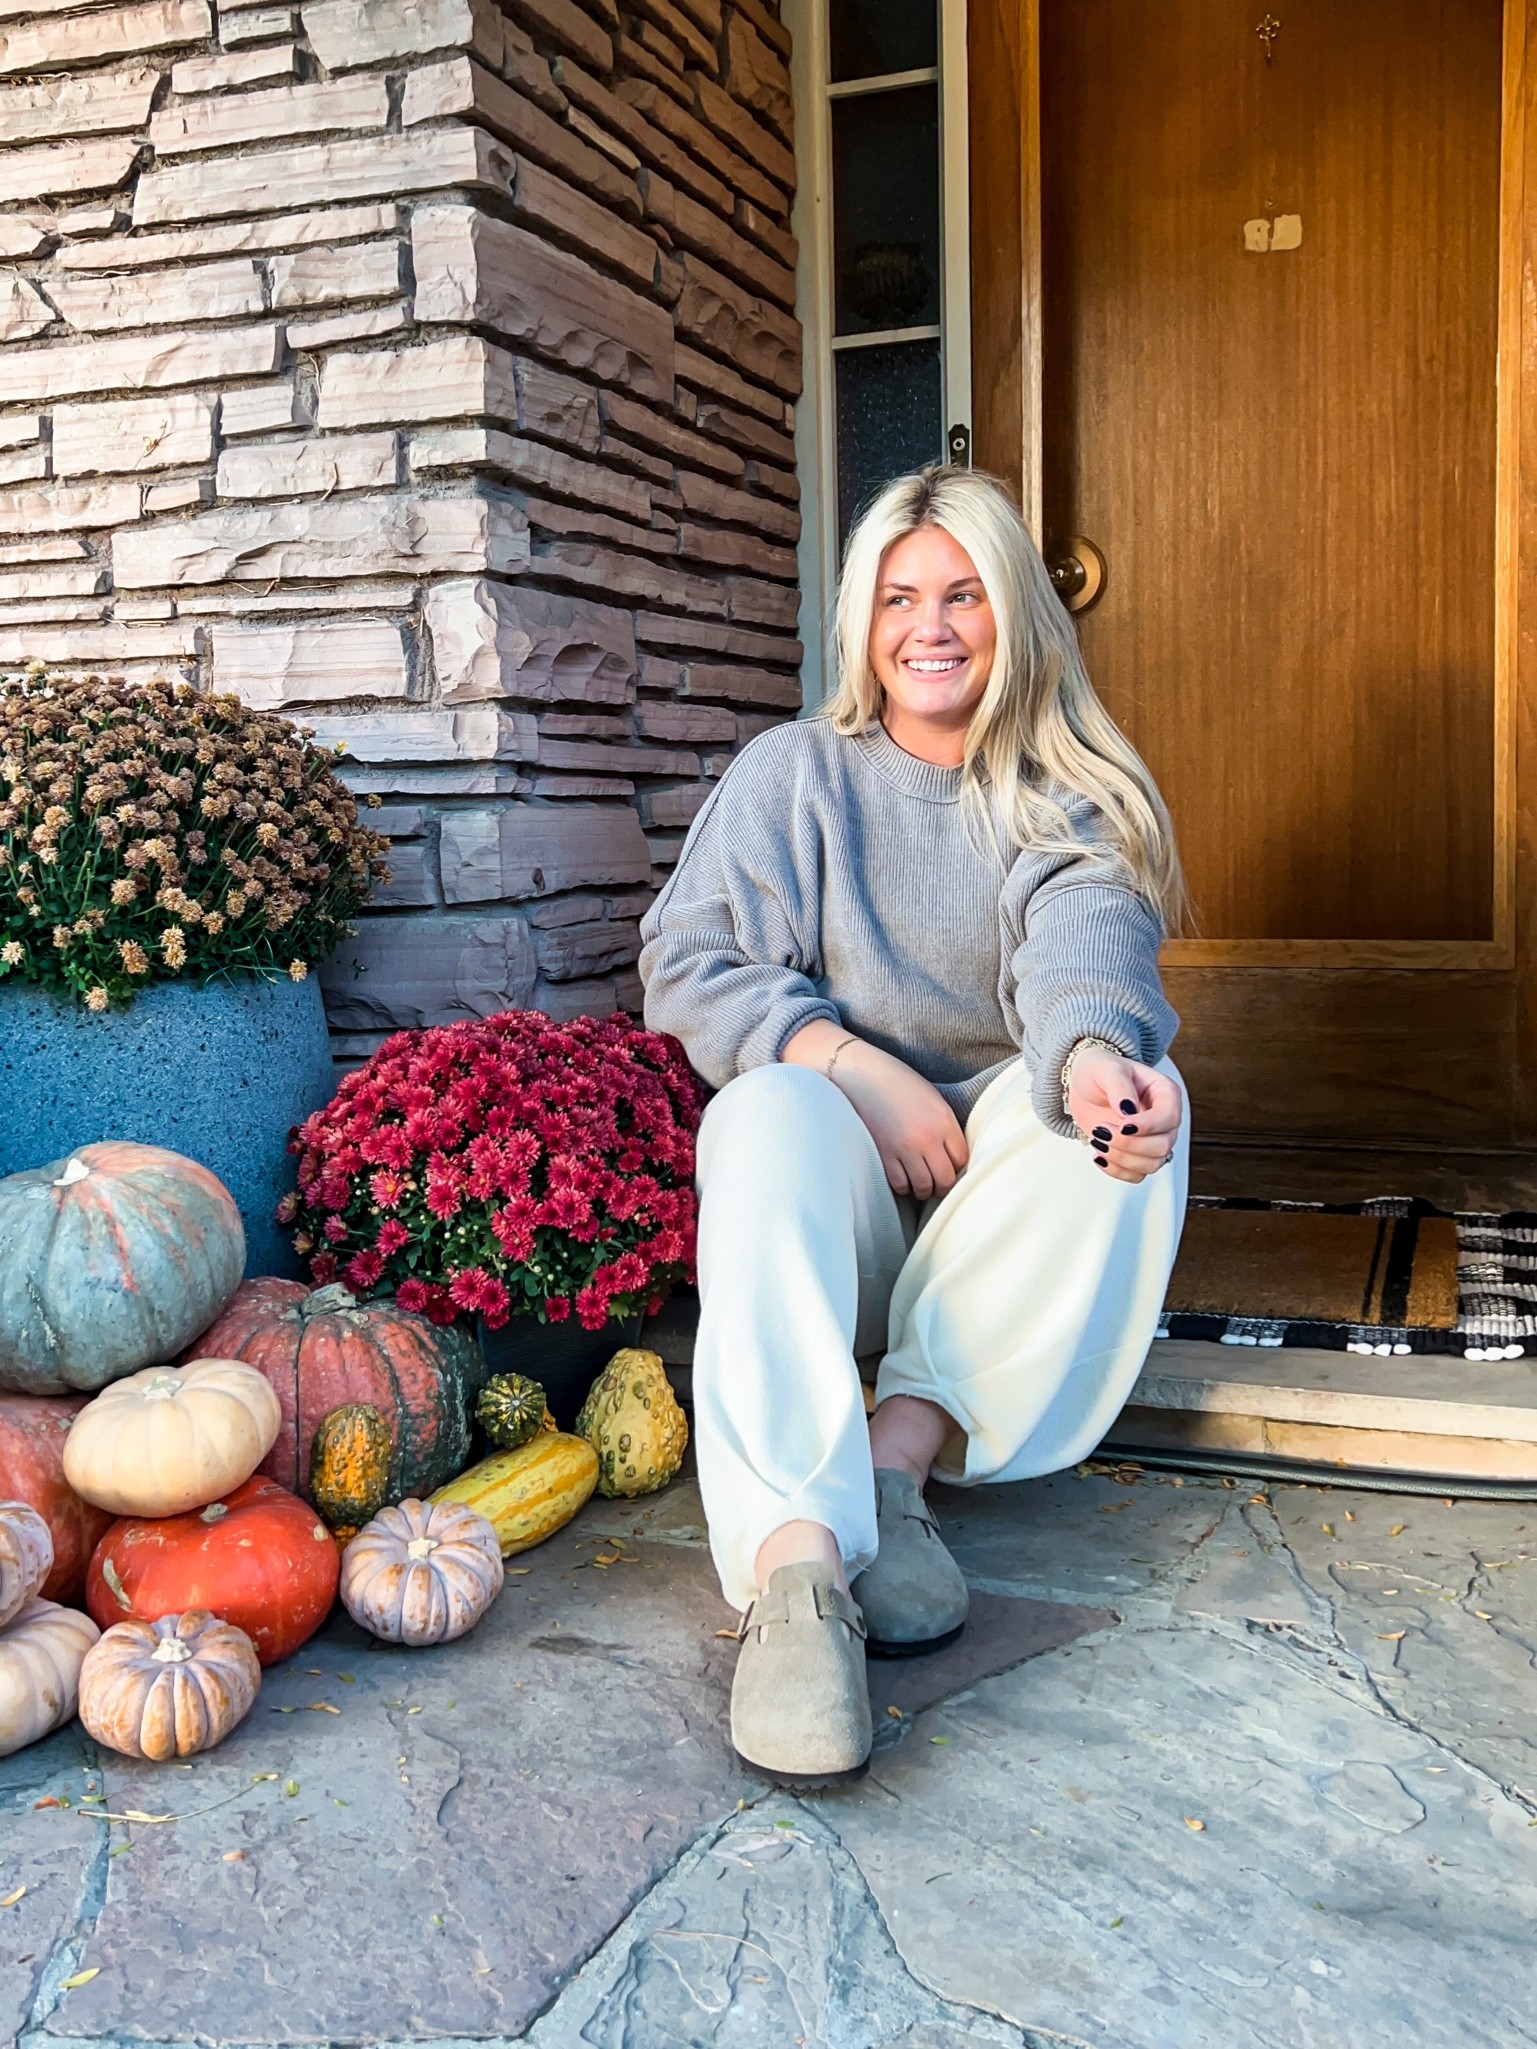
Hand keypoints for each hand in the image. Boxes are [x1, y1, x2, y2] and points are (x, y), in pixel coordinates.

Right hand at [781, 1022, 968, 1197]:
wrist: (862, 1074)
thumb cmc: (897, 1082)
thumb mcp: (932, 1099)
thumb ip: (945, 1127)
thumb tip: (951, 1155)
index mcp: (943, 1120)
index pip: (961, 1159)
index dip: (957, 1166)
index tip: (950, 1166)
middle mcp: (927, 1138)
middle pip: (945, 1179)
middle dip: (943, 1184)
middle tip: (938, 1182)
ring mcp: (904, 1149)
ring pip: (923, 1186)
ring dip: (923, 1189)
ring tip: (920, 1183)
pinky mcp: (882, 1155)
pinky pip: (899, 1184)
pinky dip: (903, 1185)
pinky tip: (902, 1177)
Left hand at [1065, 1047, 1181, 1184]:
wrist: (1084, 1084)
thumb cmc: (1099, 1071)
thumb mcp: (1107, 1069)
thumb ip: (1120, 1087)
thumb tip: (1129, 1110)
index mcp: (1165, 1093)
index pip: (1169, 1118)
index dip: (1147, 1127)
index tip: (1122, 1125)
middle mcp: (1164, 1119)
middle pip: (1162, 1146)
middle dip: (1128, 1144)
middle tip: (1101, 1130)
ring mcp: (1153, 1139)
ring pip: (1151, 1165)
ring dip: (1121, 1158)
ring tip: (1098, 1140)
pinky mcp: (1138, 1155)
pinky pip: (1137, 1176)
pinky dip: (1116, 1171)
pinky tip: (1099, 1155)